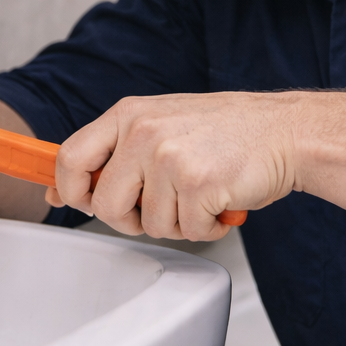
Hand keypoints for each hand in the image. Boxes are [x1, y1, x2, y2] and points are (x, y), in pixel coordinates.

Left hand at [51, 93, 292, 240]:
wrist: (287, 132)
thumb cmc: (226, 133)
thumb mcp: (160, 125)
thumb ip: (114, 154)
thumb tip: (58, 191)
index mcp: (129, 114)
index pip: (69, 157)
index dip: (70, 190)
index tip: (83, 202)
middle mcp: (143, 132)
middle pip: (104, 204)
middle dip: (130, 220)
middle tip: (159, 209)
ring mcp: (169, 157)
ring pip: (150, 225)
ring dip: (179, 223)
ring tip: (202, 195)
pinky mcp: (198, 184)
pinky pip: (187, 232)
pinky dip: (207, 228)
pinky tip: (221, 202)